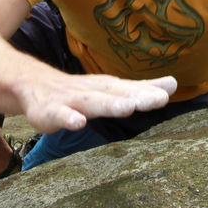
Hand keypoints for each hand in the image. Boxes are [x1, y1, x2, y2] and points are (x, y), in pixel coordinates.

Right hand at [15, 72, 177, 133]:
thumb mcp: (111, 88)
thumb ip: (140, 89)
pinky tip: (77, 123)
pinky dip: (68, 118)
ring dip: (109, 104)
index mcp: (107, 88)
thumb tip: (173, 84)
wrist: (35, 85)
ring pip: (92, 103)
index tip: (169, 91)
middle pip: (116, 94)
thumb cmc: (80, 91)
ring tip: (126, 107)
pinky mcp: (51, 112)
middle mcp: (92, 92)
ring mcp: (71, 101)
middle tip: (158, 99)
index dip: (148, 91)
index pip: (130, 89)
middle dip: (136, 97)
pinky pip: (60, 115)